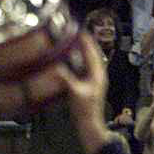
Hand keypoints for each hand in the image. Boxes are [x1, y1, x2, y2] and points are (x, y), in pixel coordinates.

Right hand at [57, 37, 110, 153]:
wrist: (89, 124)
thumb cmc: (85, 110)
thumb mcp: (75, 93)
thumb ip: (66, 79)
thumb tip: (56, 67)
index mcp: (98, 74)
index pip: (93, 52)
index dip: (86, 40)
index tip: (79, 29)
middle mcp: (97, 74)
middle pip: (91, 54)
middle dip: (82, 43)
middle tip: (72, 32)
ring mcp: (92, 80)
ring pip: (86, 61)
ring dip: (78, 51)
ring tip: (68, 42)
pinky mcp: (86, 85)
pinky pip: (81, 68)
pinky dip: (75, 61)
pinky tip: (66, 60)